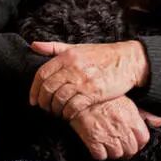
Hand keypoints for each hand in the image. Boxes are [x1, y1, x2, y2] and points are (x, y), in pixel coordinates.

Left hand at [29, 40, 148, 118]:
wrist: (127, 61)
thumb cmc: (101, 55)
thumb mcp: (76, 48)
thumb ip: (54, 48)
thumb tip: (34, 45)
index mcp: (67, 56)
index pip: (42, 74)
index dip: (34, 89)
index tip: (33, 99)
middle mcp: (73, 67)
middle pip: (48, 88)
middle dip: (43, 102)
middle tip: (45, 108)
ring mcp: (83, 81)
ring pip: (59, 99)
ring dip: (55, 109)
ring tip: (57, 112)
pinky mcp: (94, 93)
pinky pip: (74, 107)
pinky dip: (68, 113)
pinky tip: (69, 114)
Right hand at [69, 96, 160, 159]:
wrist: (77, 92)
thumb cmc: (101, 93)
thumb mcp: (125, 98)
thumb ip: (143, 112)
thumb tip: (158, 121)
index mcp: (131, 115)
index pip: (144, 139)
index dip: (139, 140)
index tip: (133, 138)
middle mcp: (121, 127)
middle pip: (131, 149)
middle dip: (126, 147)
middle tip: (118, 140)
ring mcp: (107, 134)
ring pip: (117, 155)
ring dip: (112, 150)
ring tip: (107, 140)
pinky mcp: (92, 140)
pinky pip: (100, 155)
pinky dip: (98, 151)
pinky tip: (96, 142)